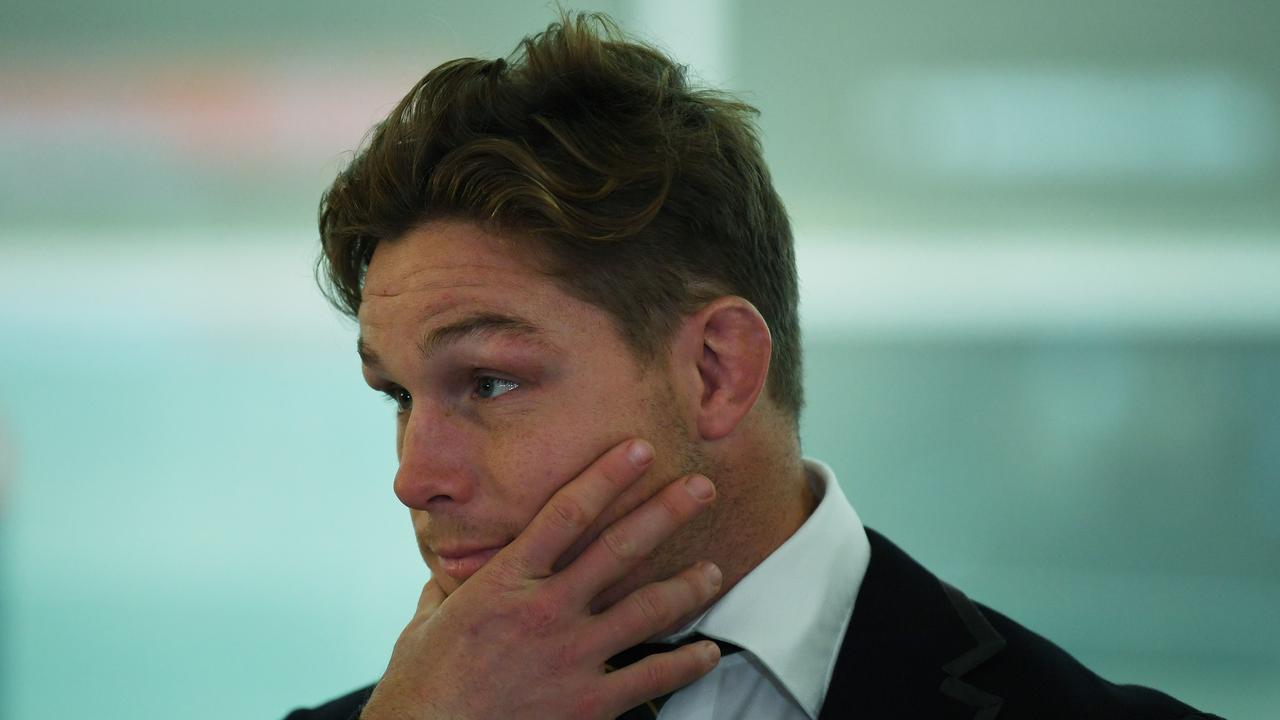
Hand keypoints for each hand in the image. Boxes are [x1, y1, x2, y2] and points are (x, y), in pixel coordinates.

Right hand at [360, 438, 723, 719]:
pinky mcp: (589, 704)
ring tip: (713, 571)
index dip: (607, 476)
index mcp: (506, 581)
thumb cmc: (421, 688)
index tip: (639, 449)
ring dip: (687, 586)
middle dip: (667, 513)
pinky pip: (652, 677)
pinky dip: (686, 663)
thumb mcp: (427, 624)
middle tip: (702, 489)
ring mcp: (572, 657)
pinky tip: (707, 653)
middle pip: (620, 549)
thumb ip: (449, 591)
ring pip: (648, 609)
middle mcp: (547, 611)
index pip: (566, 513)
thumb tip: (449, 573)